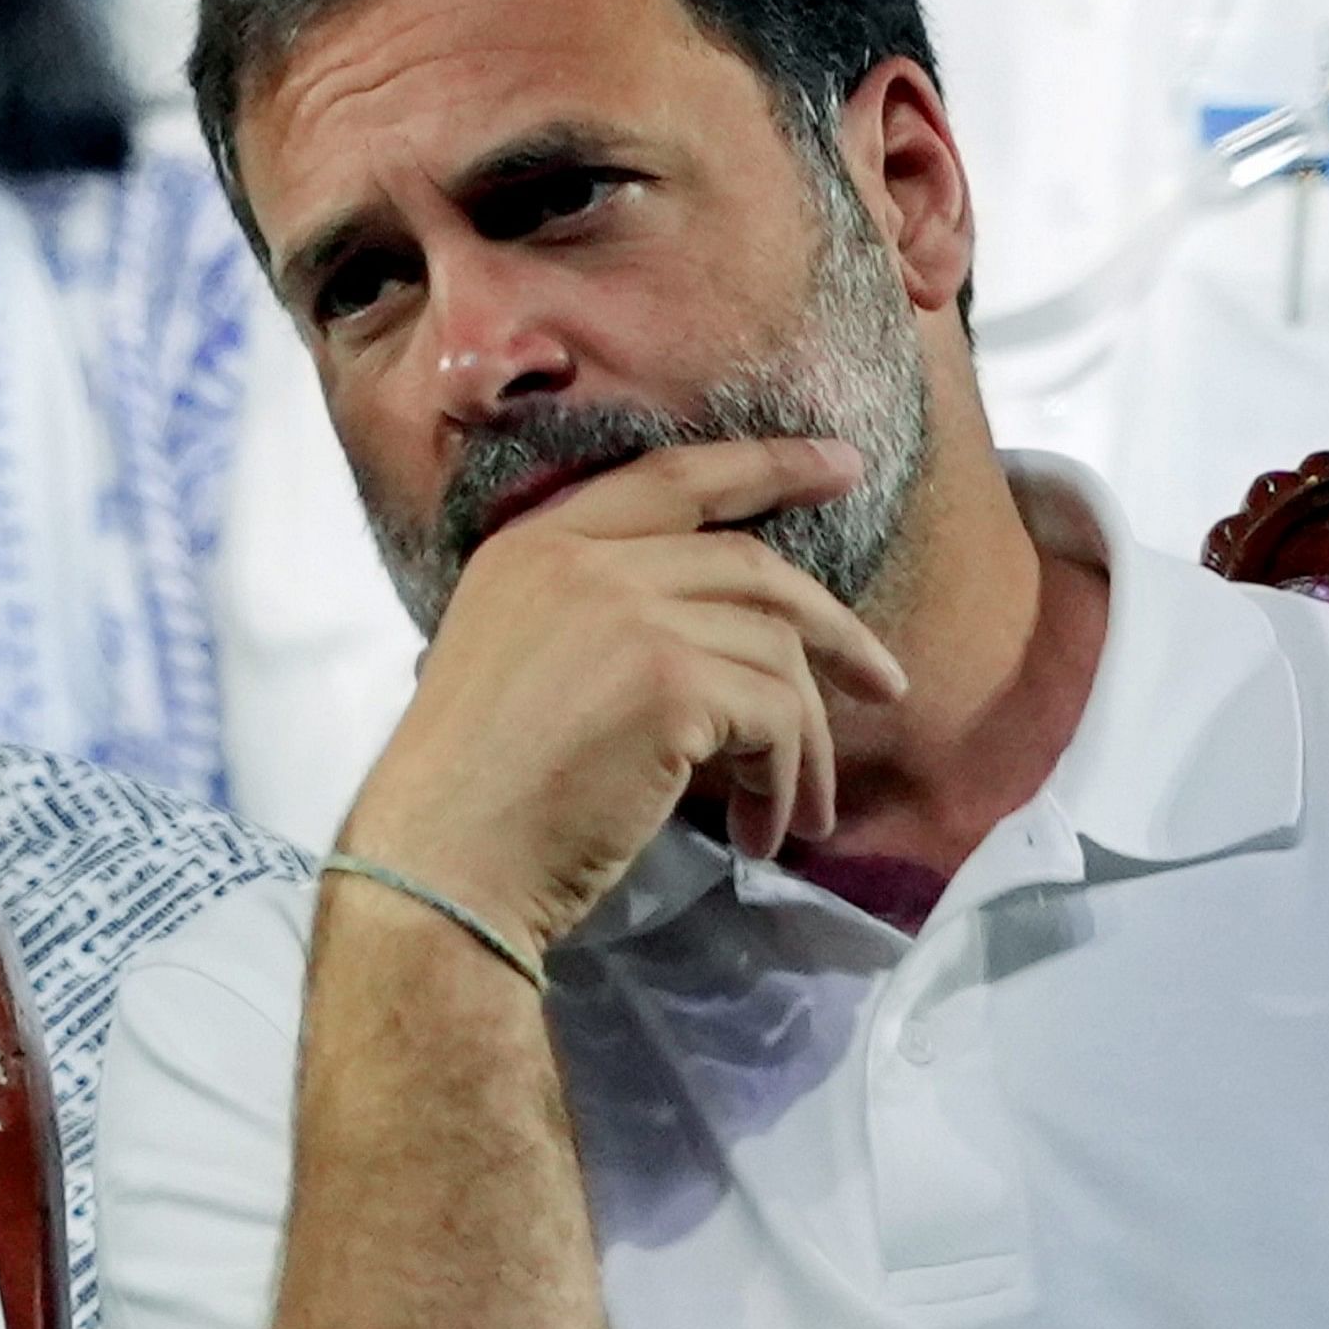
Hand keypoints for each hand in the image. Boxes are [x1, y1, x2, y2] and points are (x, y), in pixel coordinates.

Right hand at [344, 435, 911, 954]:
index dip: (765, 466)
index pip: (672, 479)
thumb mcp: (515, 664)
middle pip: (752, 565)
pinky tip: (764, 833)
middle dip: (833, 626)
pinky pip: (778, 717)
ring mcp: (631, 612)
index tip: (837, 463)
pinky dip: (789, 779)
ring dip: (806, 743)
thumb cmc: (473, 796)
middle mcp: (583, 561)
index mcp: (534, 546)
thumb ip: (592, 624)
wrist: (442, 865)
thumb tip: (713, 646)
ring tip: (801, 813)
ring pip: (776, 651)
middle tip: (885, 678)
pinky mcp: (673, 679)